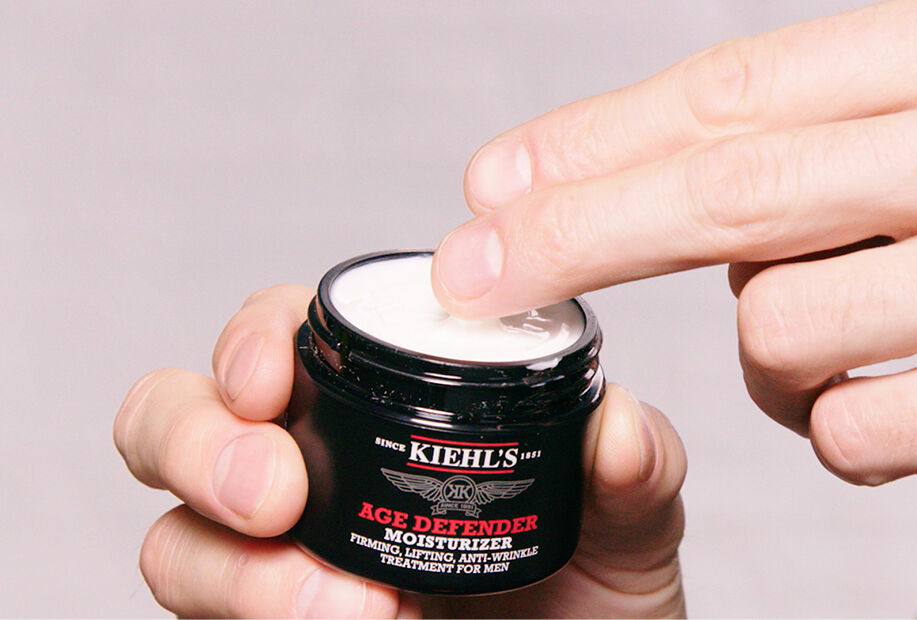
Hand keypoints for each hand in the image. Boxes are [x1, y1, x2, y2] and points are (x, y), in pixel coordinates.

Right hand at [113, 285, 685, 616]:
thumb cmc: (596, 578)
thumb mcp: (630, 518)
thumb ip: (633, 467)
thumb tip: (618, 424)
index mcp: (385, 399)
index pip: (280, 332)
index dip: (252, 340)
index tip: (272, 381)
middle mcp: (316, 463)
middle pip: (178, 415)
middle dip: (197, 442)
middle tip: (274, 498)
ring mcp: (282, 552)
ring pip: (174, 533)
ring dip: (231, 568)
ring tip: (347, 607)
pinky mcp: (269, 618)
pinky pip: (203, 616)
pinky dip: (253, 616)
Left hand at [430, 0, 916, 509]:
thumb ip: (869, 115)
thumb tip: (686, 164)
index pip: (748, 85)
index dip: (603, 133)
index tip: (500, 176)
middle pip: (727, 200)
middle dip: (572, 237)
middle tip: (477, 271)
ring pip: (781, 335)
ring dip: (774, 351)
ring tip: (860, 334)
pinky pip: (850, 433)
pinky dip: (844, 424)